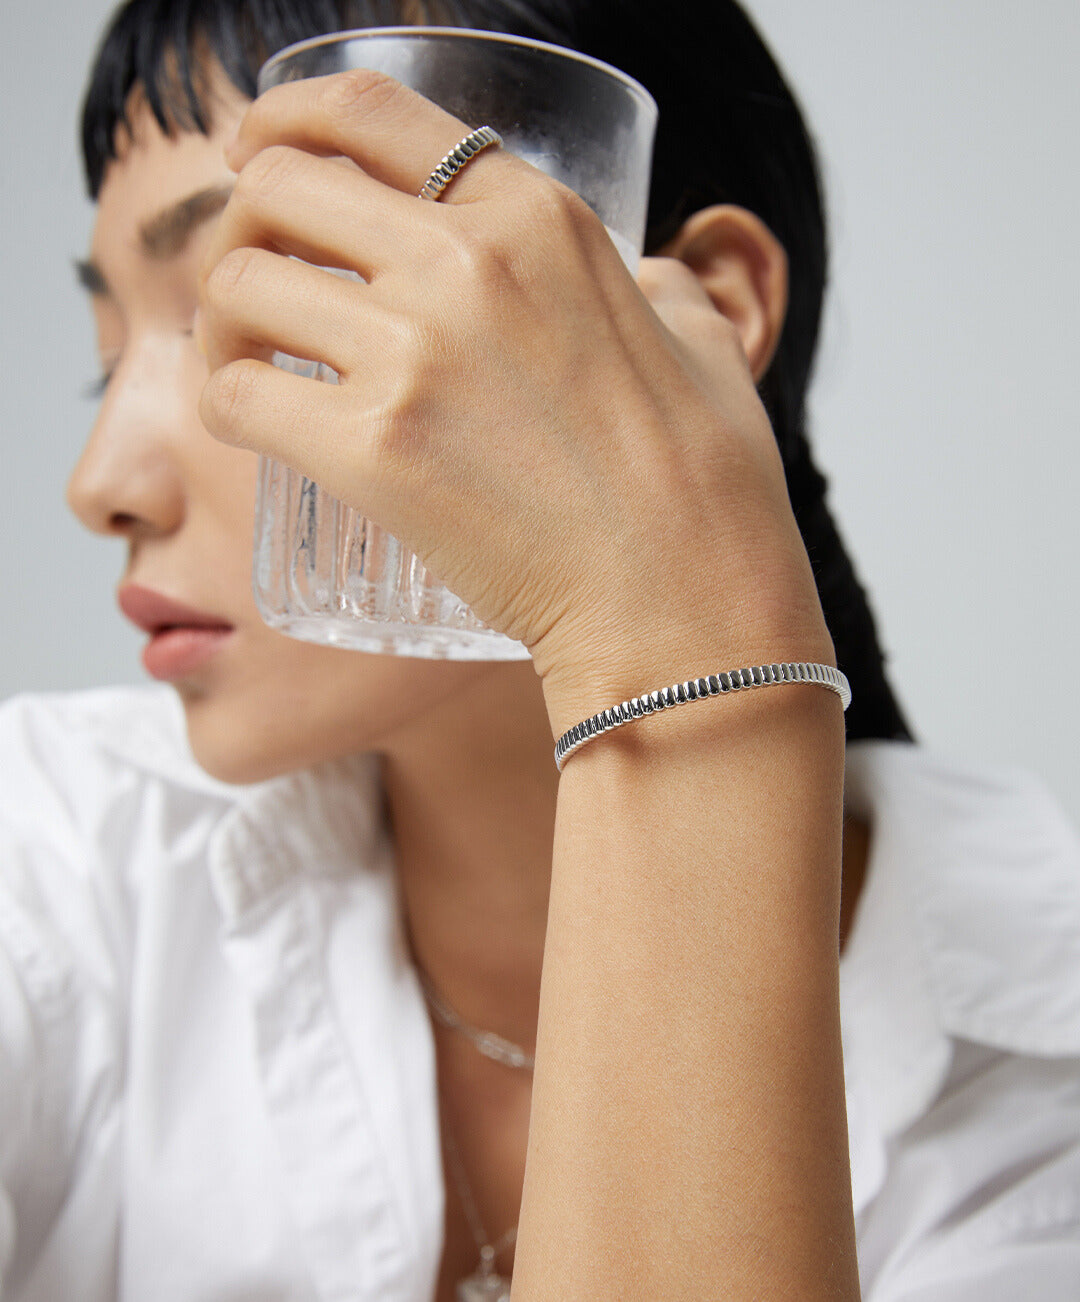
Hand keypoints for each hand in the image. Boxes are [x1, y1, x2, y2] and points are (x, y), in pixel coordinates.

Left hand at [198, 69, 831, 729]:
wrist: (684, 600)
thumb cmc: (704, 490)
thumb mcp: (702, 343)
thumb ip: (660, 289)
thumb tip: (644, 281)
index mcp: (540, 217)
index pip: (372, 113)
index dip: (288, 119)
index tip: (260, 151)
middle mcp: (467, 261)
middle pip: (282, 185)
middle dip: (246, 225)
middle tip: (259, 287)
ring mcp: (415, 353)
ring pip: (238, 283)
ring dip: (222, 320)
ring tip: (249, 364)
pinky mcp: (373, 452)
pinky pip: (236, 395)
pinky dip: (223, 404)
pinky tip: (252, 425)